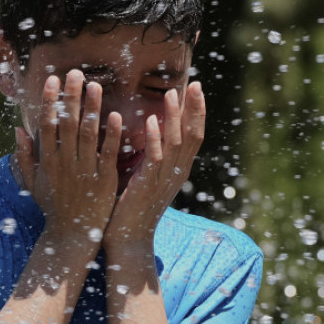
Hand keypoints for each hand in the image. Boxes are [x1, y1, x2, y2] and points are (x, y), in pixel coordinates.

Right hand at [15, 69, 122, 243]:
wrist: (72, 236)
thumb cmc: (53, 207)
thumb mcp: (32, 183)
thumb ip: (25, 156)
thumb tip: (18, 130)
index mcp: (48, 161)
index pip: (47, 125)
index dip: (49, 101)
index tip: (52, 80)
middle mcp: (65, 163)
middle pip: (68, 123)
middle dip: (71, 97)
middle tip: (75, 72)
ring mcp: (85, 170)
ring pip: (89, 134)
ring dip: (92, 108)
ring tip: (96, 85)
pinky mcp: (105, 179)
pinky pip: (108, 153)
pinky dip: (112, 134)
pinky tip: (116, 115)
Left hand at [102, 81, 205, 253]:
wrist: (127, 239)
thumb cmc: (132, 206)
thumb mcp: (146, 175)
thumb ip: (150, 154)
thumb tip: (148, 129)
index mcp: (177, 169)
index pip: (193, 135)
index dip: (196, 112)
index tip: (195, 89)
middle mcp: (177, 172)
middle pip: (193, 135)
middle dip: (194, 109)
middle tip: (196, 84)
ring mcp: (164, 179)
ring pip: (176, 143)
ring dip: (175, 117)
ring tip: (172, 94)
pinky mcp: (148, 185)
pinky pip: (155, 158)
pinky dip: (156, 138)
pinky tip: (152, 120)